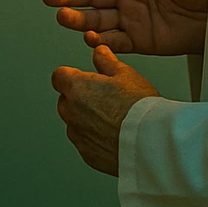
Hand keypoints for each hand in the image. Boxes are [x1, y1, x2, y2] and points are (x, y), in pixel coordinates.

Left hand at [52, 43, 160, 175]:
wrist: (148, 141)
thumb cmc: (138, 107)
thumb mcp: (125, 73)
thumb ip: (106, 61)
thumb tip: (99, 52)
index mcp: (77, 88)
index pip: (59, 76)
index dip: (71, 75)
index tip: (83, 77)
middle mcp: (71, 112)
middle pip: (65, 100)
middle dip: (79, 97)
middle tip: (103, 97)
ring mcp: (78, 135)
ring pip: (74, 122)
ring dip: (86, 119)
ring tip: (112, 117)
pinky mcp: (87, 154)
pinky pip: (85, 142)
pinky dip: (94, 138)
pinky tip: (114, 134)